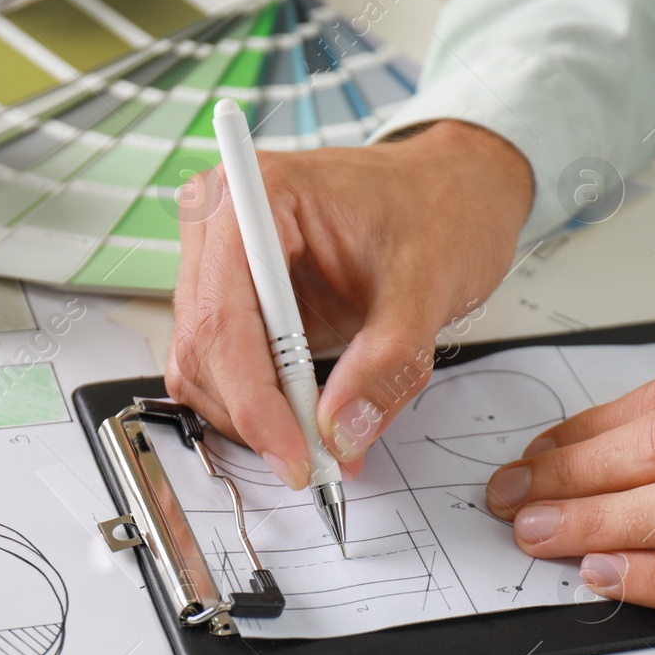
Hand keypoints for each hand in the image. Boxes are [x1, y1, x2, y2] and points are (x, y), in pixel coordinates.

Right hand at [168, 121, 532, 487]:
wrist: (451, 191)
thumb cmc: (438, 210)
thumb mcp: (428, 284)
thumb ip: (386, 361)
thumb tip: (343, 431)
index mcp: (257, 195)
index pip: (223, 318)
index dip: (253, 400)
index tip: (297, 455)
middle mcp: (222, 223)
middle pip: (203, 348)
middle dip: (257, 417)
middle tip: (319, 462)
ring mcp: (221, 262)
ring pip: (204, 368)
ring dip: (257, 418)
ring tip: (325, 439)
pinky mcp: (236, 298)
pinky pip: (225, 368)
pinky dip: (262, 406)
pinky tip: (309, 415)